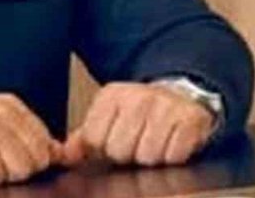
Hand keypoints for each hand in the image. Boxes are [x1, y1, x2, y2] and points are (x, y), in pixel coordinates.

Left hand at [60, 82, 213, 167]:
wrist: (181, 96)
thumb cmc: (140, 113)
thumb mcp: (109, 117)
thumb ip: (84, 138)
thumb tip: (64, 155)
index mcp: (111, 96)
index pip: (94, 139)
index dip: (103, 150)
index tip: (113, 142)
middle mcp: (138, 97)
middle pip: (119, 151)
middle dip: (128, 155)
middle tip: (137, 144)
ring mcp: (165, 107)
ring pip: (147, 157)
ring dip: (151, 158)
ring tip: (154, 144)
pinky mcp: (189, 119)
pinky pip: (174, 157)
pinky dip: (173, 157)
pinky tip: (171, 144)